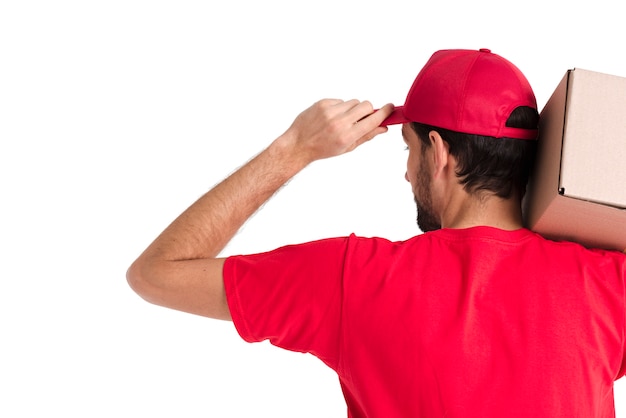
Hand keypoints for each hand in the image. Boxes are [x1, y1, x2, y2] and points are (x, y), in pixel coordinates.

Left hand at [278, 99, 393, 164]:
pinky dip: (340, 107)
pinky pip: (340, 101)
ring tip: (343, 119)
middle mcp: (339, 122)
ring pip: (353, 102)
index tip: (390, 108)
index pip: (373, 120)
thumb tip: (383, 128)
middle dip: (368, 110)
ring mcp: (330, 111)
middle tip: (363, 117)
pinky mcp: (322, 103)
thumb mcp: (347, 148)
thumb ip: (366, 136)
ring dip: (353, 109)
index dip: (385, 113)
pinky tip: (332, 117)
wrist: (298, 144)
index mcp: (347, 136)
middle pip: (366, 105)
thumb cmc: (322, 149)